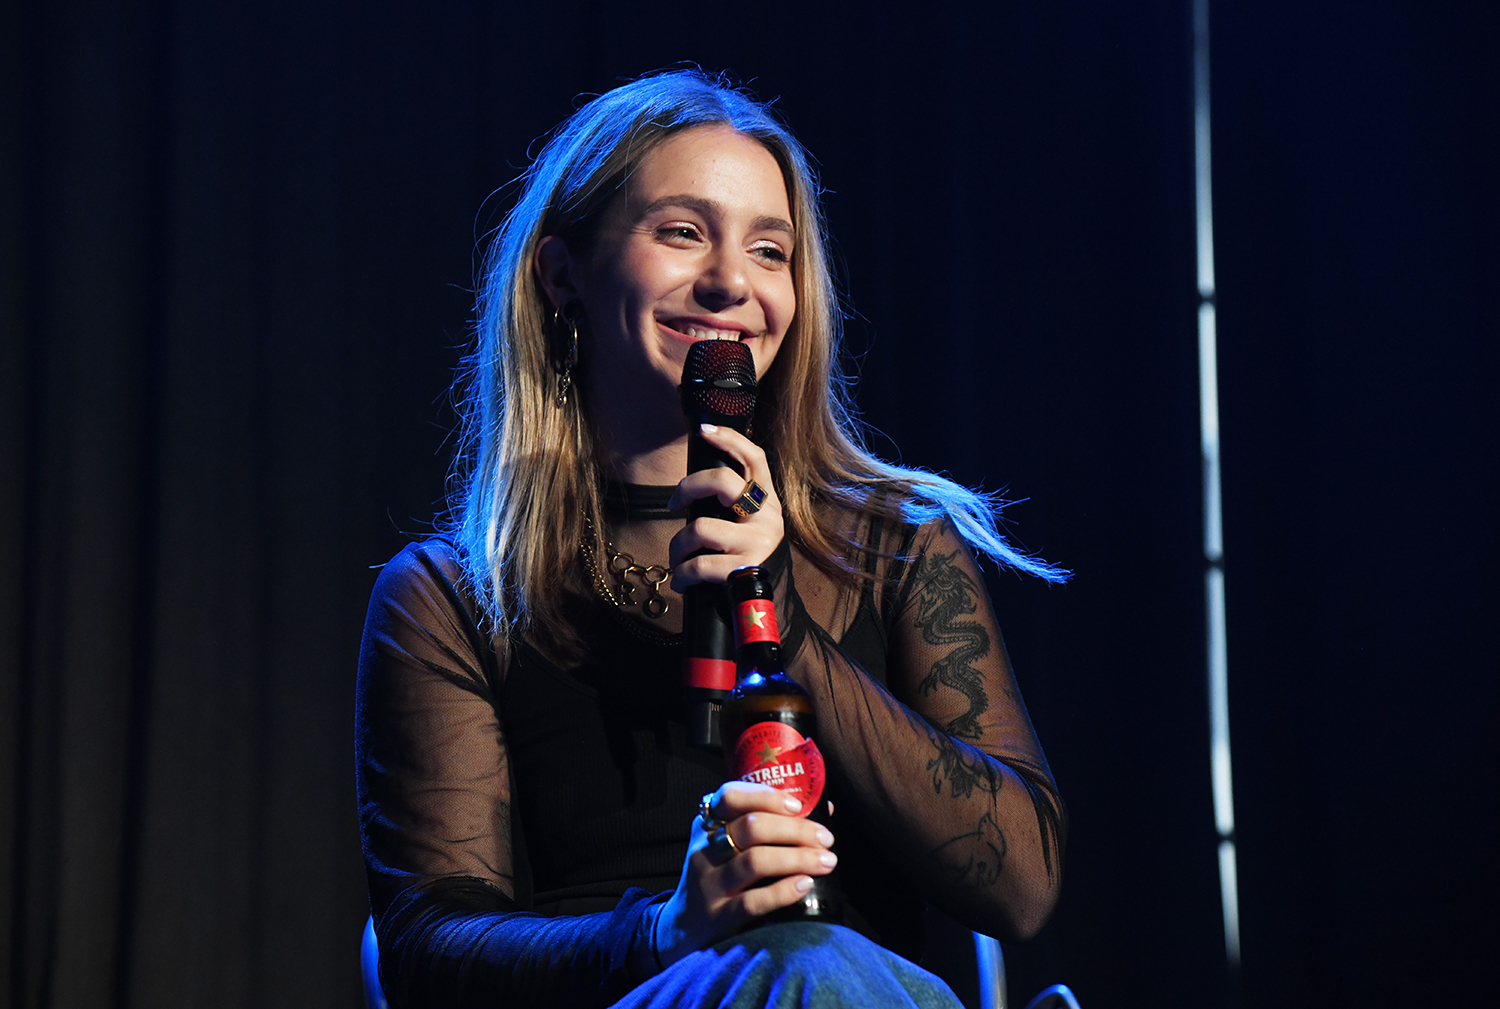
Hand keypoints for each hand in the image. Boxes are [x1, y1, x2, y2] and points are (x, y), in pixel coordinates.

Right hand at [650, 781, 836, 966]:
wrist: (684, 928)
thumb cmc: (720, 877)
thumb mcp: (728, 847)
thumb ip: (767, 827)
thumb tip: (822, 808)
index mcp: (707, 825)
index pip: (730, 796)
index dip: (765, 796)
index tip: (797, 805)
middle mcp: (705, 850)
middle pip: (750, 827)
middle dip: (795, 829)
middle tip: (826, 838)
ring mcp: (708, 884)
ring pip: (755, 861)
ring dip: (797, 858)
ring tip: (827, 861)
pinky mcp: (717, 916)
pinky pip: (753, 901)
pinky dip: (783, 891)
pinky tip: (805, 885)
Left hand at [667, 424, 783, 590]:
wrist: (766, 607)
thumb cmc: (747, 561)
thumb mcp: (748, 527)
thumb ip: (731, 506)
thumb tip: (693, 489)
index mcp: (768, 502)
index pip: (754, 458)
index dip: (730, 438)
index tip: (704, 430)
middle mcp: (767, 517)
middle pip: (722, 481)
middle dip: (687, 488)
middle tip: (673, 504)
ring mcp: (758, 542)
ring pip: (700, 528)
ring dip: (678, 546)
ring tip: (677, 558)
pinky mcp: (745, 569)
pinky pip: (698, 565)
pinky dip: (682, 574)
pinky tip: (682, 581)